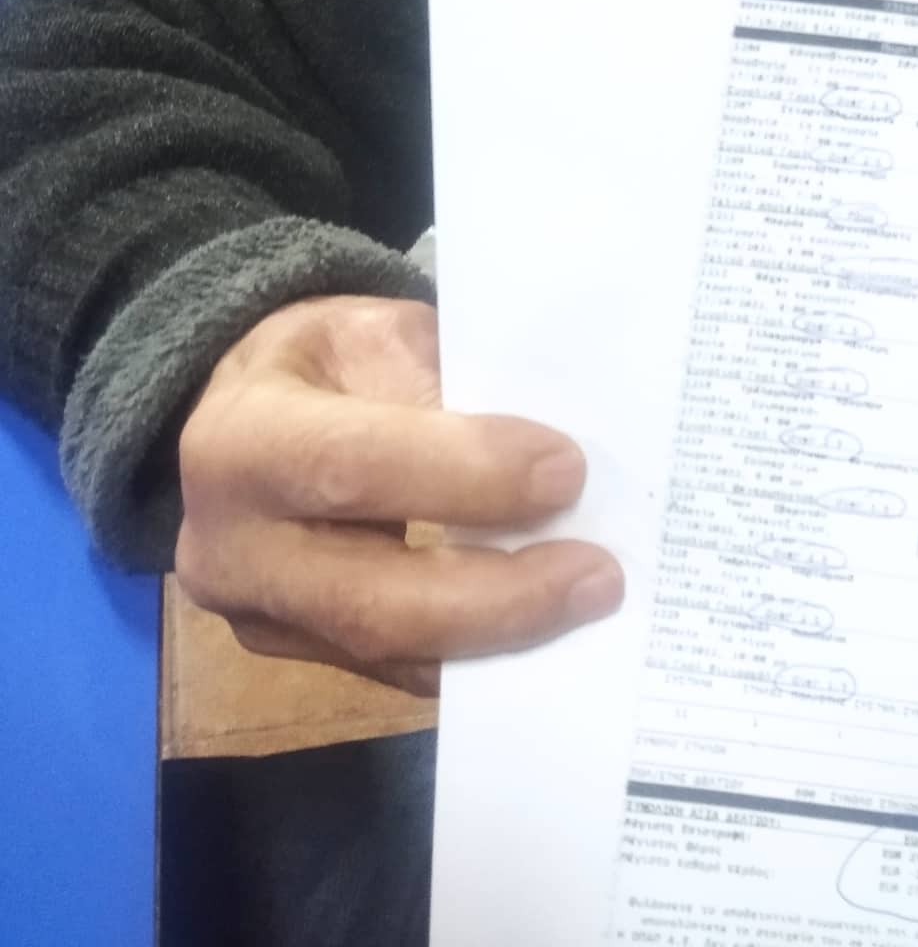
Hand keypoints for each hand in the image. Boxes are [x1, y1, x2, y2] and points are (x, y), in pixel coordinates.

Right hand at [175, 294, 622, 696]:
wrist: (233, 418)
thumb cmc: (320, 363)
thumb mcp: (371, 332)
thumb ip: (442, 385)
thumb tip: (545, 455)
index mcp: (244, 439)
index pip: (354, 467)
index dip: (465, 476)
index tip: (566, 472)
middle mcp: (233, 547)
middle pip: (373, 600)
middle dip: (500, 598)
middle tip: (600, 577)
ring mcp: (257, 617)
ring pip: (389, 652)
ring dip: (501, 638)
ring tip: (588, 605)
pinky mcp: (291, 655)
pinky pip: (393, 669)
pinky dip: (476, 655)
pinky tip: (545, 632)